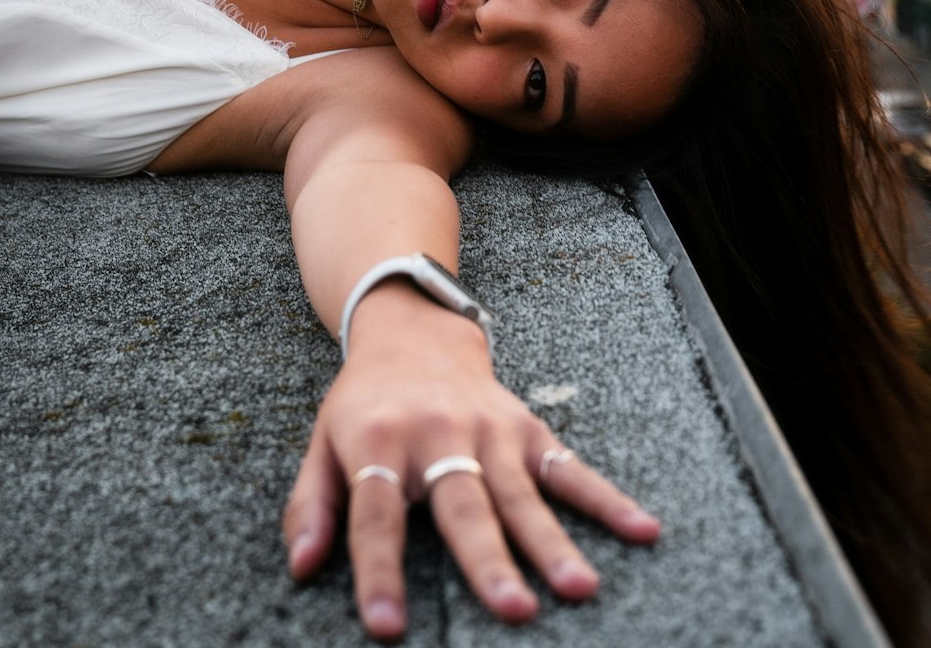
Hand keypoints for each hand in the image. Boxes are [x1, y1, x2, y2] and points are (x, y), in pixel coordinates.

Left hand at [283, 288, 658, 641]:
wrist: (413, 329)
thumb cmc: (365, 402)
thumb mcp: (322, 441)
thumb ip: (312, 504)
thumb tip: (303, 568)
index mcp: (377, 441)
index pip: (375, 514)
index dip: (380, 569)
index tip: (387, 625)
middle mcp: (437, 434)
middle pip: (463, 505)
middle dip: (487, 559)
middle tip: (513, 610)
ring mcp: (488, 430)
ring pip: (520, 493)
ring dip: (550, 541)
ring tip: (578, 588)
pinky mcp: (525, 427)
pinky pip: (568, 468)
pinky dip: (606, 499)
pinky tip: (642, 529)